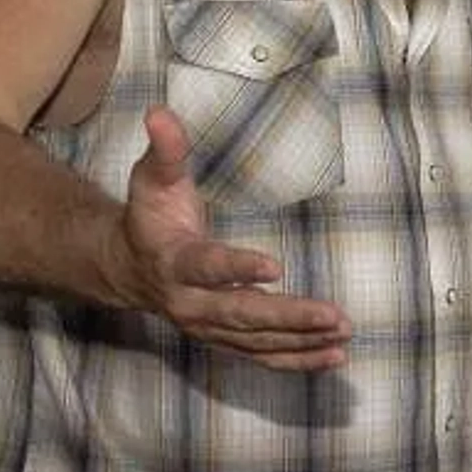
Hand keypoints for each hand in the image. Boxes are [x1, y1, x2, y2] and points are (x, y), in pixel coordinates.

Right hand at [110, 107, 351, 369]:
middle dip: (289, 317)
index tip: (274, 267)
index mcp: (173, 261)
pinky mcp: (223, 340)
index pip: (207, 266)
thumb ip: (165, 150)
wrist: (128, 268)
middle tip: (334, 316)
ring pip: (257, 341)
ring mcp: (207, 328)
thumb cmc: (150, 216)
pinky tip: (335, 356)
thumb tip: (160, 112)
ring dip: (302, 341)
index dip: (237, 269)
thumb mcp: (152, 179)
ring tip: (344, 335)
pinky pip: (262, 355)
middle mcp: (189, 302)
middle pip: (241, 315)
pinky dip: (298, 359)